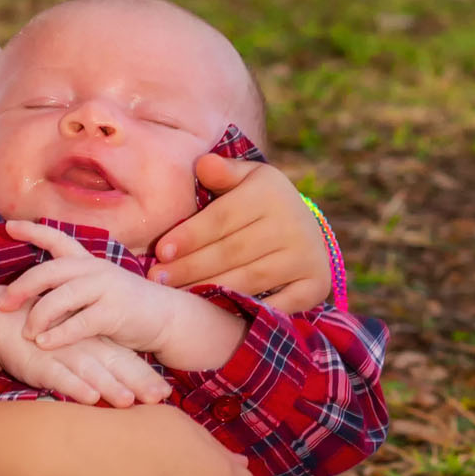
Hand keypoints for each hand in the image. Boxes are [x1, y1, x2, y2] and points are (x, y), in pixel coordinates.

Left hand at [0, 221, 178, 354]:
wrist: (166, 319)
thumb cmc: (125, 306)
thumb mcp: (97, 289)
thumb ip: (70, 288)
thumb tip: (32, 295)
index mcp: (88, 262)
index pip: (57, 238)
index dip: (32, 230)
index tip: (8, 224)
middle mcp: (94, 269)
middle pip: (49, 271)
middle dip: (22, 287)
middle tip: (2, 304)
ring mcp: (106, 288)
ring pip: (61, 297)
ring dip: (38, 316)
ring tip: (25, 332)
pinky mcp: (114, 312)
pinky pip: (79, 323)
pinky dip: (59, 335)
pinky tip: (44, 344)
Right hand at [0, 310, 169, 407]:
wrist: (2, 320)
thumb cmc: (45, 338)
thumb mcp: (76, 347)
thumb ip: (99, 363)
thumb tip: (126, 389)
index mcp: (96, 342)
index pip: (126, 360)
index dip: (146, 376)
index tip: (167, 394)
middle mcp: (84, 347)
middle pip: (116, 366)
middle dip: (138, 382)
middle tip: (159, 398)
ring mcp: (62, 353)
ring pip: (90, 370)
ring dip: (109, 385)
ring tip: (127, 401)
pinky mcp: (40, 361)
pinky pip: (59, 375)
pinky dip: (74, 385)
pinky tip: (88, 397)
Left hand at [151, 158, 333, 312]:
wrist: (307, 230)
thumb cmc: (259, 203)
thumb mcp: (245, 179)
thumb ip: (222, 172)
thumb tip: (203, 164)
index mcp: (270, 192)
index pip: (223, 218)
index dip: (190, 236)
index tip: (161, 251)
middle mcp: (293, 223)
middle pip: (232, 251)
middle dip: (191, 267)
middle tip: (159, 279)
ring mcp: (307, 256)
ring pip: (249, 279)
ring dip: (210, 289)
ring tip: (178, 295)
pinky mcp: (315, 285)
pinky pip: (276, 304)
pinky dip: (247, 309)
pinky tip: (218, 311)